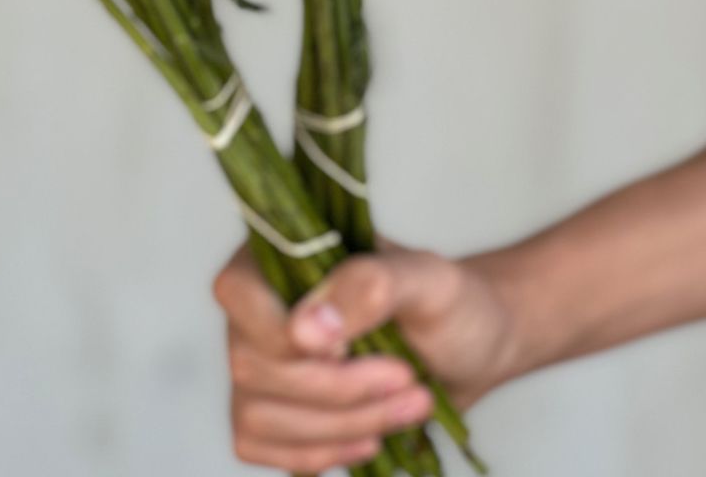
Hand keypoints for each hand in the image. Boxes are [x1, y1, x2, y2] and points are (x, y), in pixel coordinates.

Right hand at [211, 242, 516, 470]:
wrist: (468, 347)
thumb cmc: (448, 303)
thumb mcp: (427, 280)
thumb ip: (370, 286)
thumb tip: (304, 330)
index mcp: (278, 252)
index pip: (238, 295)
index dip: (285, 336)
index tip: (354, 348)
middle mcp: (255, 303)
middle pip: (250, 366)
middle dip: (337, 391)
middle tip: (406, 382)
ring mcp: (256, 359)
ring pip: (255, 415)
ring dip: (338, 427)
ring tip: (404, 409)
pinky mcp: (268, 409)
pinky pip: (259, 446)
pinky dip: (316, 453)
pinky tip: (367, 437)